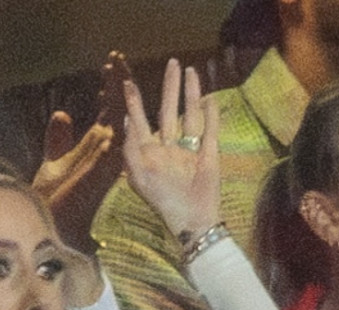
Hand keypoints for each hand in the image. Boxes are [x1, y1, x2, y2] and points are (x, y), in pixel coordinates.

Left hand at [33, 51, 130, 250]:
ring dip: (120, 87)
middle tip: (116, 57)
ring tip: (118, 62)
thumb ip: (59, 140)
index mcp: (98, 152)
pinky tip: (116, 84)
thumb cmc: (52, 202)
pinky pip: (119, 130)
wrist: (49, 226)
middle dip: (119, 83)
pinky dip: (118, 105)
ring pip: (122, 116)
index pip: (108, 116)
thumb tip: (62, 114)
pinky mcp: (109, 165)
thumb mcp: (53, 162)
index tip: (108, 68)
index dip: (109, 92)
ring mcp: (111, 159)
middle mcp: (109, 154)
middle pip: (119, 111)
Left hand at [122, 58, 219, 241]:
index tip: (129, 83)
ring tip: (191, 71)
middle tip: (172, 62)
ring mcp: (190, 150)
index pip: (141, 122)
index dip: (135, 103)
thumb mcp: (137, 175)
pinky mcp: (209, 154)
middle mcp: (169, 149)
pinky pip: (210, 129)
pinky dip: (212, 114)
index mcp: (150, 154)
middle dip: (170, 87)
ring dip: (191, 94)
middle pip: (169, 111)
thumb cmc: (162, 200)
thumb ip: (131, 147)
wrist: (192, 219)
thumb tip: (127, 120)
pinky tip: (210, 98)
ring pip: (190, 115)